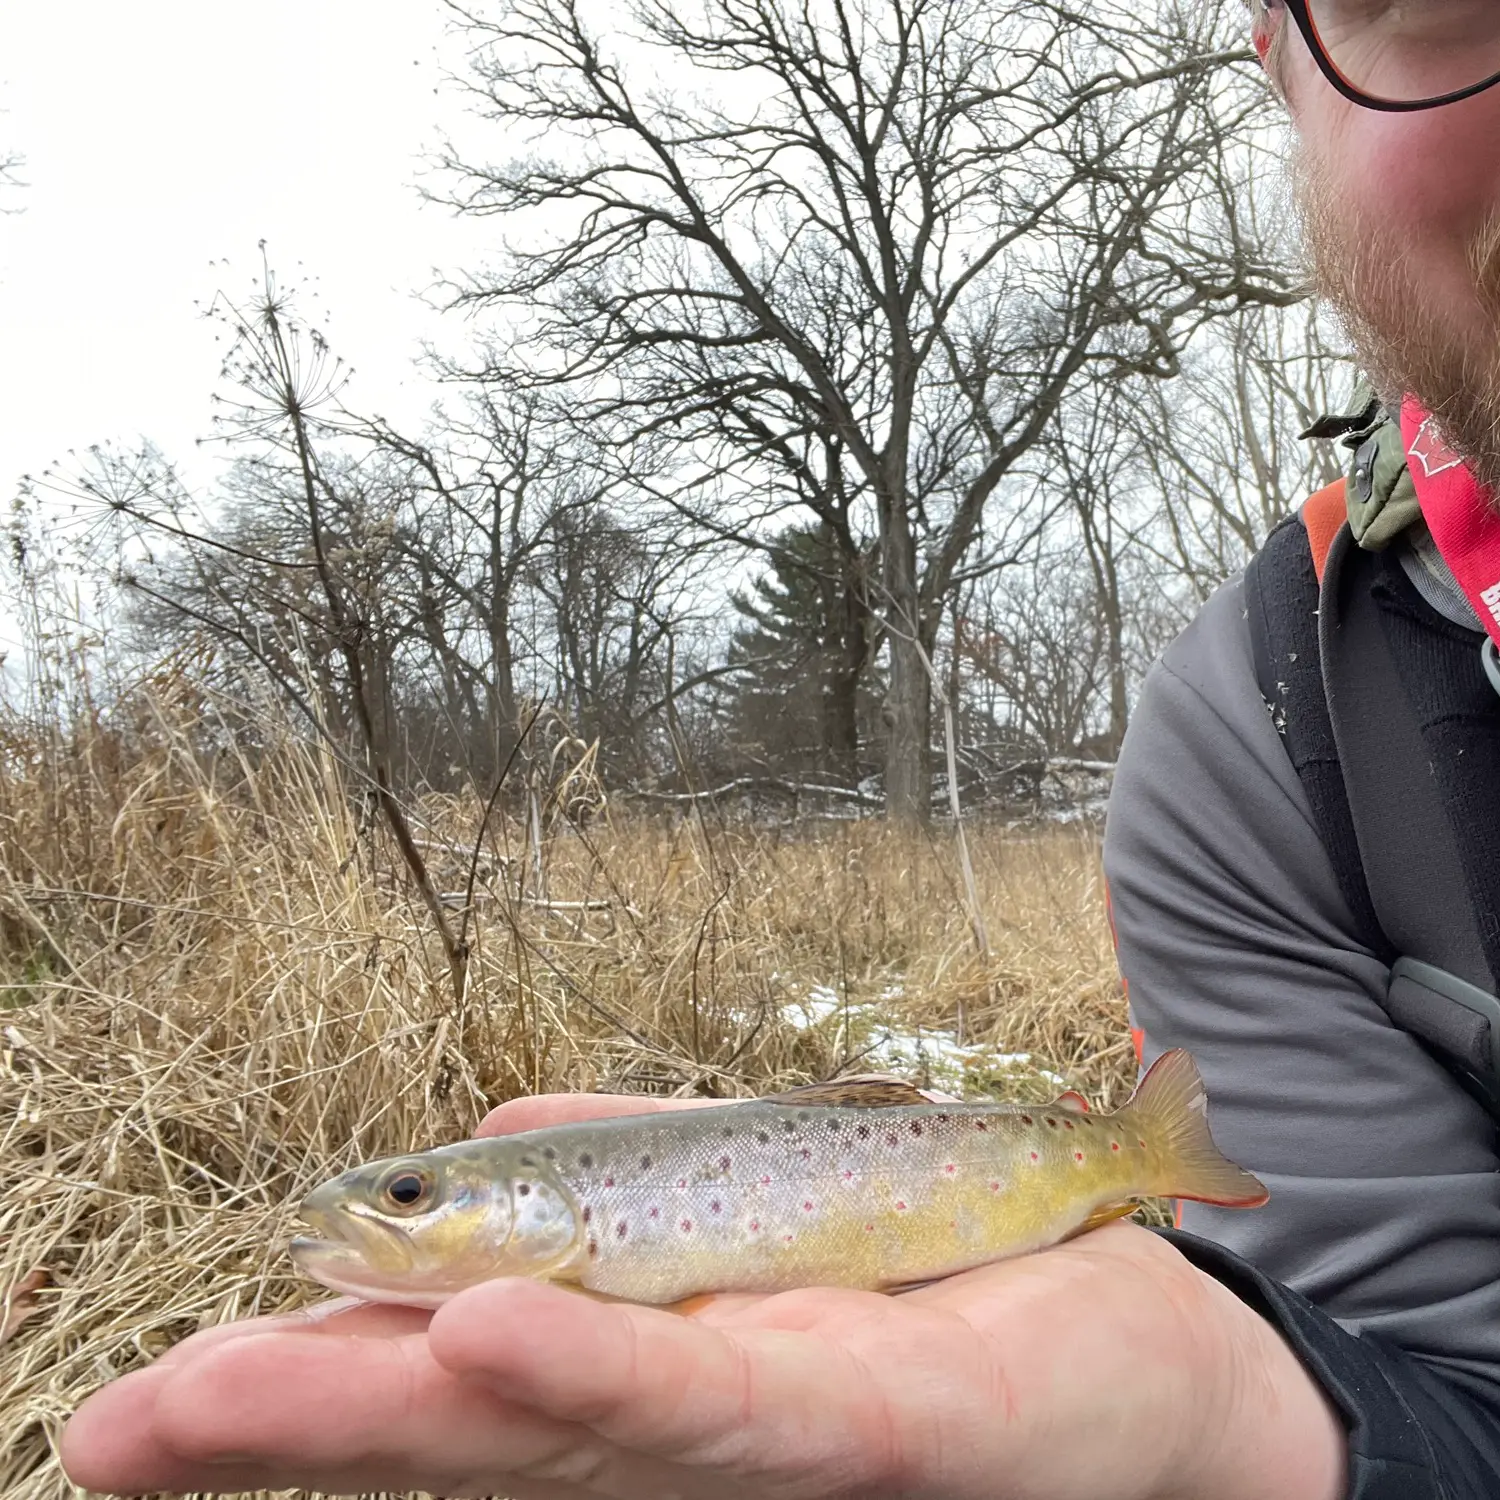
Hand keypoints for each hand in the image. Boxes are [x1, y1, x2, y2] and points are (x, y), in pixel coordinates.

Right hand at [62, 1094, 1343, 1499]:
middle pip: (456, 1428)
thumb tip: (490, 1130)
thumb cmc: (923, 1246)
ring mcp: (752, 1433)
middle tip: (120, 1432)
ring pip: (550, 1433)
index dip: (295, 1382)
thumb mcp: (744, 1179)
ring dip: (390, 1409)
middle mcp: (666, 1423)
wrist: (1134, 1320)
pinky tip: (484, 1338)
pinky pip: (706, 1402)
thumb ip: (624, 1154)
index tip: (149, 1392)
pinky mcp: (852, 1419)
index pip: (436, 1373)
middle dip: (289, 1423)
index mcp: (630, 1359)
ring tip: (236, 1390)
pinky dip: (588, 1371)